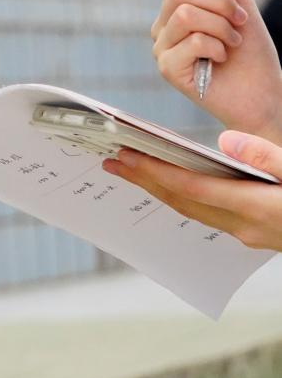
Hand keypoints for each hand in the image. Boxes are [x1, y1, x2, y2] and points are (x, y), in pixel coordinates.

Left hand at [103, 132, 281, 251]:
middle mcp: (247, 226)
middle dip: (145, 181)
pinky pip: (208, 216)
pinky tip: (176, 185)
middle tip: (112, 161)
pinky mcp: (255, 235)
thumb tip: (225, 141)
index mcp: (258, 208)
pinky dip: (186, 198)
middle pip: (183, 202)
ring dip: (161, 190)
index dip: (154, 173)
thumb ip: (267, 155)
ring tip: (133, 170)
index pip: (191, 189)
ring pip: (193, 211)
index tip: (124, 158)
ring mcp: (250, 235)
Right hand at [151, 0, 281, 140]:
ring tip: (232, 42)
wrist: (262, 93)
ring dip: (222, 27)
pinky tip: (220, 61)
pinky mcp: (167, 68)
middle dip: (221, 2)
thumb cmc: (250, 52)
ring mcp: (162, 46)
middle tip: (240, 21)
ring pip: (186, 14)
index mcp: (177, 5)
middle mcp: (163, 24)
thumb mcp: (238, 2)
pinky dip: (217, 48)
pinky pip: (193, 40)